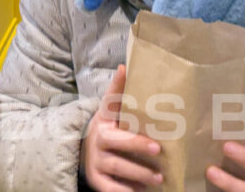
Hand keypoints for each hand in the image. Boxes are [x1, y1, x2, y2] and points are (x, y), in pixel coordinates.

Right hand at [83, 65, 162, 191]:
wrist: (86, 156)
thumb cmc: (108, 131)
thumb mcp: (110, 114)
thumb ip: (118, 93)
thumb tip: (125, 65)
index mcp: (104, 121)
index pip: (109, 104)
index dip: (117, 91)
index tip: (126, 76)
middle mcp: (98, 140)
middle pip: (118, 142)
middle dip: (137, 146)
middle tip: (158, 149)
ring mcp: (97, 162)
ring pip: (118, 167)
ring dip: (140, 173)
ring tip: (159, 178)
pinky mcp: (98, 181)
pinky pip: (112, 188)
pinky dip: (126, 190)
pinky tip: (141, 190)